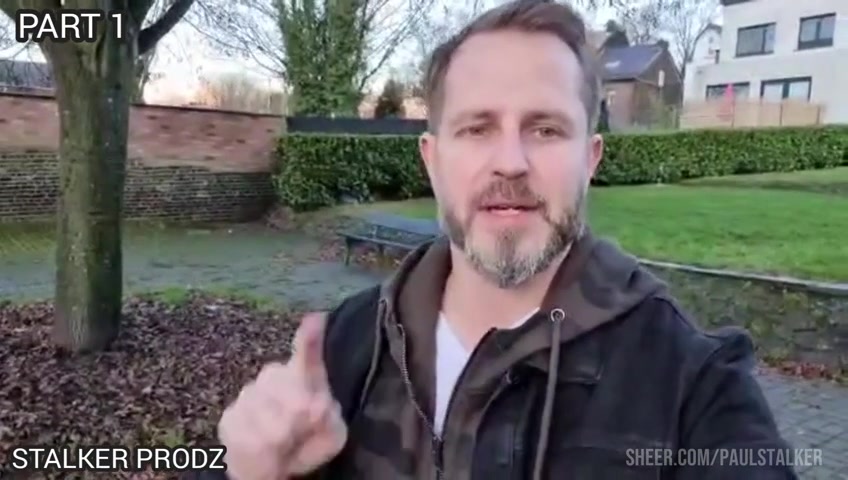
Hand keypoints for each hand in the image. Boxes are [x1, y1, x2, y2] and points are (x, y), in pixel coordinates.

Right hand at [218, 312, 347, 479]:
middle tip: (301, 433)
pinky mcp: (230, 418)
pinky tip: (266, 452)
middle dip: (302, 422)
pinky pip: (251, 441)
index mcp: (304, 377)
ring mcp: (249, 395)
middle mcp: (274, 377)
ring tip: (284, 444)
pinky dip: (263, 455)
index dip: (310, 339)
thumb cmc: (305, 443)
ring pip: (273, 425)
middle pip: (293, 399)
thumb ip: (329, 419)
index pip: (307, 356)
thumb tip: (319, 402)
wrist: (270, 466)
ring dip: (283, 441)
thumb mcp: (330, 435)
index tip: (315, 319)